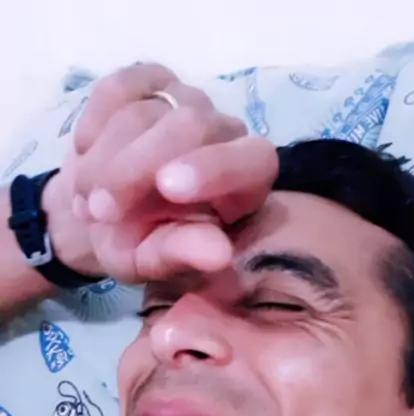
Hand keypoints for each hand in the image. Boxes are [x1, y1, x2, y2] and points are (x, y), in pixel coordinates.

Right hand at [44, 63, 278, 282]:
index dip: (215, 168)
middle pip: (190, 126)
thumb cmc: (137, 243)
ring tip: (88, 206)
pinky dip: (91, 128)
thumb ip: (183, 255)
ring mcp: (186, 100)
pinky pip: (116, 89)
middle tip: (99, 212)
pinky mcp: (147, 81)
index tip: (168, 188)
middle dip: (132, 170)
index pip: (252, 160)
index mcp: (245, 182)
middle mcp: (224, 132)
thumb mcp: (153, 263)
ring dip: (102, 164)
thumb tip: (218, 255)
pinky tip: (87, 158)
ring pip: (142, 114)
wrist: (97, 213)